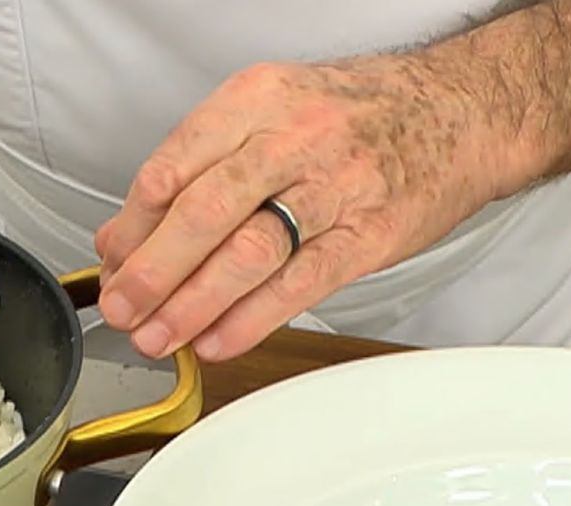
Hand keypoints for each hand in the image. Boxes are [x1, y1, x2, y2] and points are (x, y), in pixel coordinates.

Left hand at [94, 53, 500, 361]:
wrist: (458, 112)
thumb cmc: (362, 115)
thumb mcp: (273, 111)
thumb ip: (199, 167)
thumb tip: (127, 232)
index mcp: (257, 99)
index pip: (172, 167)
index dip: (133, 227)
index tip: (113, 266)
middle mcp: (293, 138)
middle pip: (203, 211)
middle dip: (152, 271)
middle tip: (124, 310)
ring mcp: (335, 188)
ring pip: (247, 251)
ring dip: (193, 303)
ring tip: (161, 335)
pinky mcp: (369, 236)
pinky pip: (300, 283)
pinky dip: (252, 318)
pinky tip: (218, 340)